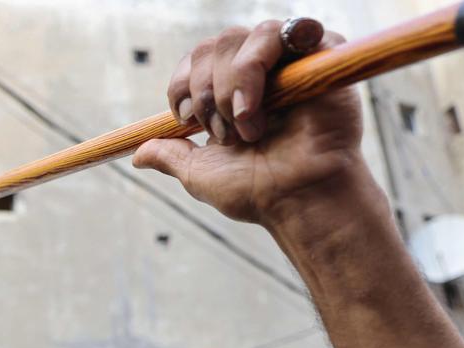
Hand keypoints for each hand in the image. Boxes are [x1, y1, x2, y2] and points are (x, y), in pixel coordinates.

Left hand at [133, 21, 365, 225]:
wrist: (299, 200)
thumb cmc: (258, 190)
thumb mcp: (199, 173)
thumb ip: (170, 155)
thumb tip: (138, 154)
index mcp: (231, 91)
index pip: (196, 59)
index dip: (182, 82)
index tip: (183, 118)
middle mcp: (260, 72)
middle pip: (216, 45)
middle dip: (207, 91)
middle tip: (224, 133)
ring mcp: (292, 63)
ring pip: (247, 37)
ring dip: (235, 82)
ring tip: (248, 125)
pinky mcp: (325, 58)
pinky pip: (295, 30)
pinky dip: (266, 61)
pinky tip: (264, 101)